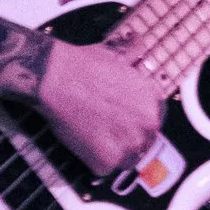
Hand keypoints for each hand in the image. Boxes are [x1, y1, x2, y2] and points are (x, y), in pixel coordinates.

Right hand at [28, 35, 167, 181]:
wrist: (56, 78)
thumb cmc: (82, 65)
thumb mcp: (117, 55)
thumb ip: (134, 53)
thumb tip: (139, 40)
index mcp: (153, 100)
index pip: (153, 120)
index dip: (135, 121)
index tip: (122, 121)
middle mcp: (148, 124)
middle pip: (143, 142)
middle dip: (125, 138)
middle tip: (104, 129)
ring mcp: (129, 145)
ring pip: (125, 158)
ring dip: (111, 151)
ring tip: (92, 134)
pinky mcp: (108, 161)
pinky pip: (105, 169)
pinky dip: (93, 160)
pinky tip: (82, 141)